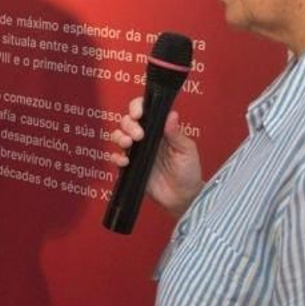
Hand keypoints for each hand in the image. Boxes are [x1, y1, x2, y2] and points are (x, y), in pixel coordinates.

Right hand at [109, 100, 202, 216]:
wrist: (182, 197)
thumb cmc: (189, 172)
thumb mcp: (187, 151)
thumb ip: (177, 134)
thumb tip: (171, 114)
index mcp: (160, 130)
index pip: (145, 111)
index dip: (137, 107)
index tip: (138, 113)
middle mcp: (146, 138)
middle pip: (127, 122)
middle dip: (129, 125)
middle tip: (138, 135)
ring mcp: (136, 152)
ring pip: (118, 136)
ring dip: (120, 137)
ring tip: (128, 144)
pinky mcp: (130, 166)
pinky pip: (116, 157)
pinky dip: (116, 157)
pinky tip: (126, 161)